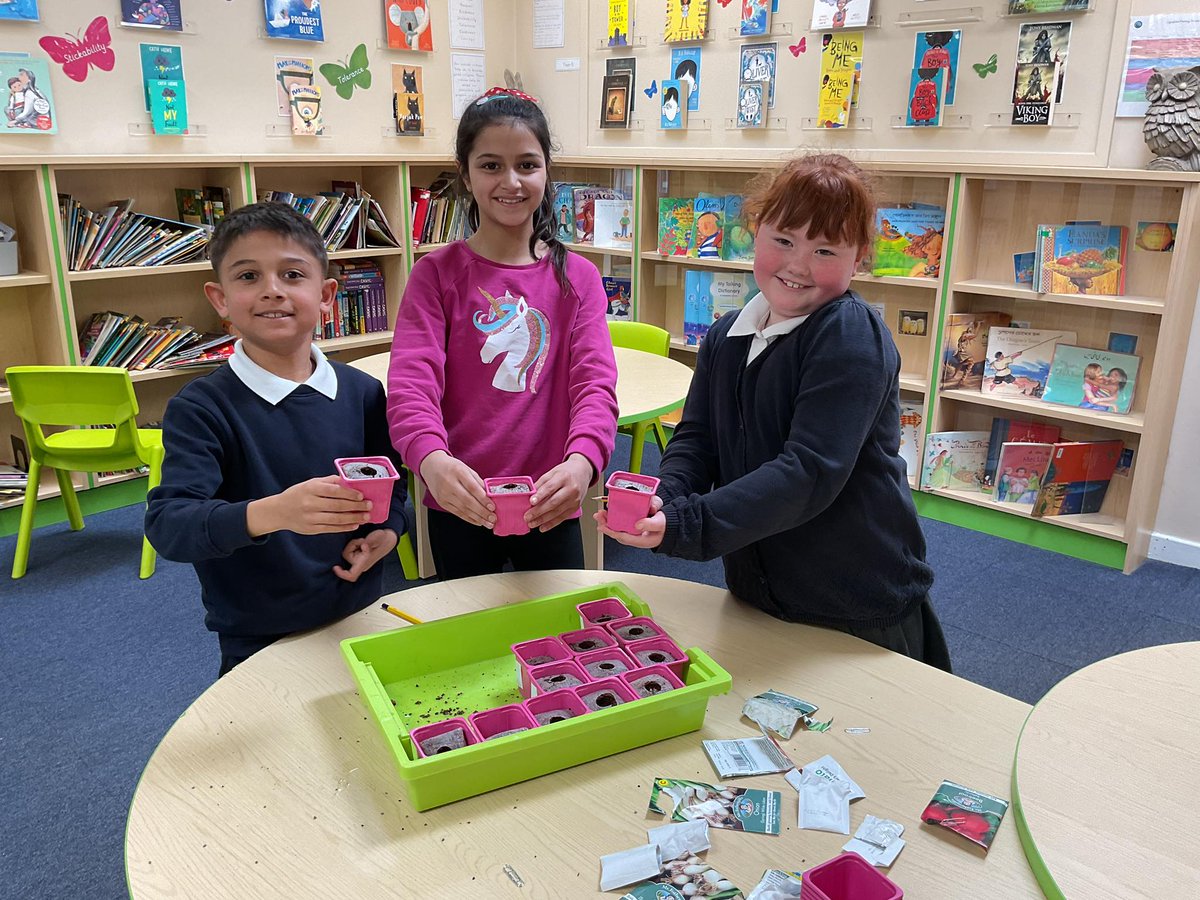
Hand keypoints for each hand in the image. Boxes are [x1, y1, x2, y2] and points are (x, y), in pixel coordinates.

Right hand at [246, 475, 371, 536]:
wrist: (279, 511)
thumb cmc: (298, 494)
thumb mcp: (311, 483)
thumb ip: (329, 481)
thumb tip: (349, 480)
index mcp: (311, 489)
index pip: (333, 491)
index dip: (349, 493)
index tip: (362, 495)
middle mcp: (310, 503)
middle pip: (337, 506)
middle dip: (356, 506)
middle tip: (369, 506)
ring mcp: (311, 517)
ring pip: (336, 519)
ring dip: (354, 518)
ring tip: (366, 517)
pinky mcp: (312, 529)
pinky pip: (331, 528)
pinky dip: (345, 527)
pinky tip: (355, 525)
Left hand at [334, 529, 398, 582]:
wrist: (388, 538)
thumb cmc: (383, 539)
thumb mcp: (377, 538)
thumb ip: (369, 543)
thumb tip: (363, 546)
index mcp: (365, 563)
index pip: (351, 575)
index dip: (341, 574)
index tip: (335, 567)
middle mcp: (361, 564)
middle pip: (347, 556)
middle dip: (352, 545)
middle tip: (362, 541)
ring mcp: (359, 560)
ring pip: (348, 552)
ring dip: (354, 544)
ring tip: (364, 541)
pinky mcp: (358, 556)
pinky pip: (350, 550)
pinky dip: (354, 544)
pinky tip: (362, 542)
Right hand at [420, 450, 494, 527]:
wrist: (432, 467)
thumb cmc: (452, 468)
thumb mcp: (466, 469)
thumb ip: (478, 481)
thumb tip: (490, 495)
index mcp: (458, 472)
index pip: (472, 487)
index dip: (483, 498)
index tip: (492, 507)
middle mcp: (449, 484)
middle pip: (467, 501)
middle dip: (482, 512)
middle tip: (493, 518)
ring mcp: (444, 494)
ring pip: (463, 509)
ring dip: (477, 518)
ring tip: (488, 523)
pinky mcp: (442, 502)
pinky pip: (457, 513)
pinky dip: (469, 519)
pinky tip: (478, 522)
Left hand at [528, 454, 592, 531]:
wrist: (582, 472)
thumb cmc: (566, 472)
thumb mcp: (552, 472)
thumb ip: (541, 483)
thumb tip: (529, 494)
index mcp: (564, 477)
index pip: (550, 487)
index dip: (540, 495)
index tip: (531, 502)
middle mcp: (571, 489)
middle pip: (553, 502)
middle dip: (539, 511)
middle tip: (527, 516)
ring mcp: (574, 499)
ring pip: (557, 512)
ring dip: (543, 520)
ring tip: (532, 523)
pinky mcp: (575, 507)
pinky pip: (562, 517)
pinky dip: (551, 523)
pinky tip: (542, 527)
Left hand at [594, 495, 665, 548]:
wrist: (670, 525)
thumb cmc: (665, 526)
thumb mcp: (659, 524)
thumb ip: (650, 524)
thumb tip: (637, 524)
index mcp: (640, 540)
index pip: (622, 536)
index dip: (611, 531)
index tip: (602, 526)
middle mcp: (635, 536)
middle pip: (617, 531)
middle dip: (606, 524)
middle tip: (598, 516)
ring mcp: (633, 530)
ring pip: (617, 527)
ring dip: (608, 520)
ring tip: (600, 514)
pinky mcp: (633, 524)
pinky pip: (621, 522)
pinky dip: (614, 517)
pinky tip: (609, 512)